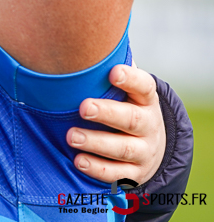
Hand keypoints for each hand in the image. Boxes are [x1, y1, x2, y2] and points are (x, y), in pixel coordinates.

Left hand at [67, 64, 164, 184]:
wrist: (148, 147)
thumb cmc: (121, 107)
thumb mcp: (120, 91)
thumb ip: (102, 72)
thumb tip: (74, 46)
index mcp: (145, 100)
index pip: (144, 86)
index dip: (130, 79)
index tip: (113, 72)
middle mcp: (149, 125)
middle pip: (132, 120)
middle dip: (107, 113)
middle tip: (83, 107)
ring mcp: (144, 151)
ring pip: (124, 149)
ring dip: (96, 142)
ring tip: (72, 136)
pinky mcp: (134, 174)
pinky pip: (117, 175)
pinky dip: (98, 169)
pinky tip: (78, 161)